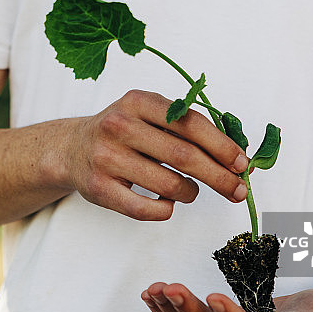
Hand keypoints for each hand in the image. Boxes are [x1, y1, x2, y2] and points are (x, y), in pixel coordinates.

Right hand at [62, 89, 248, 220]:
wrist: (71, 148)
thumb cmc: (121, 131)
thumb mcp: (146, 113)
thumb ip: (183, 126)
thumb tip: (233, 155)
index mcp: (138, 101)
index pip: (190, 123)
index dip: (221, 145)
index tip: (241, 163)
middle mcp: (119, 126)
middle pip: (184, 156)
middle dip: (219, 176)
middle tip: (238, 190)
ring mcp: (107, 158)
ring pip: (169, 185)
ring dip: (190, 193)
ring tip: (190, 191)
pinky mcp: (99, 188)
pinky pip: (145, 209)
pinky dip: (166, 209)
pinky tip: (168, 203)